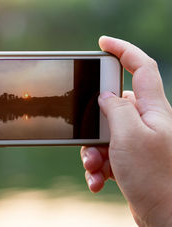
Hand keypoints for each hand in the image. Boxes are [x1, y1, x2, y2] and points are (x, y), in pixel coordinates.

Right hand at [80, 36, 171, 225]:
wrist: (166, 217)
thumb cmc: (155, 177)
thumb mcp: (129, 136)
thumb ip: (115, 109)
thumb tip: (105, 96)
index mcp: (153, 109)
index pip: (141, 67)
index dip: (123, 49)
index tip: (102, 42)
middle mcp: (148, 122)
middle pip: (113, 106)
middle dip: (94, 125)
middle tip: (88, 142)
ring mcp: (139, 141)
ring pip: (105, 133)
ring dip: (93, 151)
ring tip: (95, 169)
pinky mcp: (132, 159)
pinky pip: (107, 153)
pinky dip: (98, 166)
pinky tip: (98, 181)